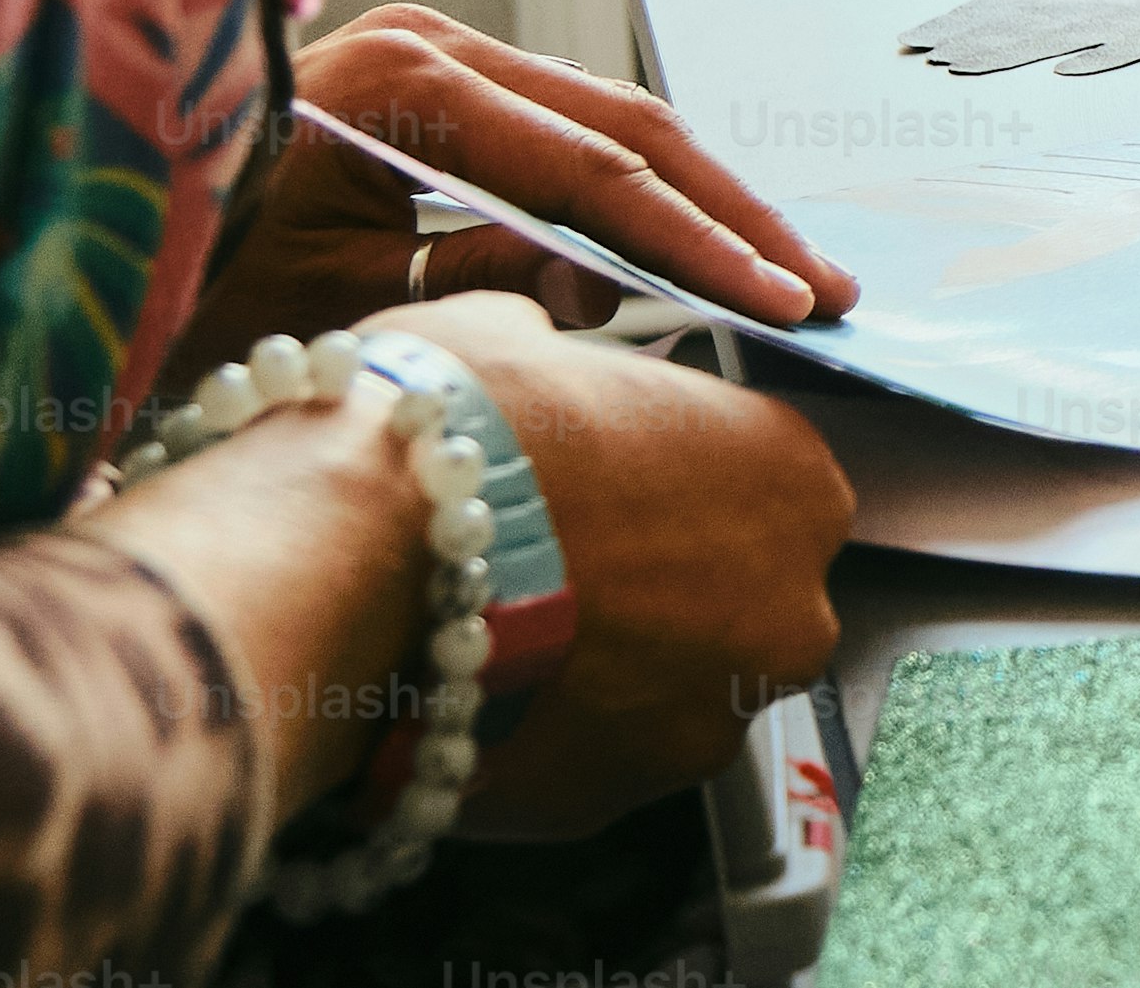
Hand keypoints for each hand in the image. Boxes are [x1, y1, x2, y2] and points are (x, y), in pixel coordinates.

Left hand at [188, 4, 851, 341]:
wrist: (68, 230)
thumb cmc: (173, 292)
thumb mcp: (328, 313)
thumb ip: (476, 290)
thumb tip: (603, 288)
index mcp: (399, 87)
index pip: (592, 170)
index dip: (699, 242)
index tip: (784, 303)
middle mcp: (425, 45)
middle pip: (623, 126)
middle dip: (729, 213)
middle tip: (822, 287)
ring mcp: (427, 52)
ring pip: (602, 122)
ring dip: (693, 200)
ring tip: (780, 271)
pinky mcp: (426, 82)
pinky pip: (555, 132)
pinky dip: (628, 190)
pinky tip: (687, 242)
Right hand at [391, 297, 854, 836]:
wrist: (345, 565)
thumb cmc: (448, 434)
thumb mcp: (521, 336)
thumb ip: (576, 359)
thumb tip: (549, 351)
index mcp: (794, 481)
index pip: (769, 477)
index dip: (688, 472)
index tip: (625, 477)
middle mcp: (783, 615)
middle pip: (740, 595)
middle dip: (665, 579)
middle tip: (560, 550)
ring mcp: (704, 724)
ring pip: (672, 687)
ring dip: (609, 661)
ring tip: (505, 619)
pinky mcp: (615, 804)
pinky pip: (593, 756)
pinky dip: (548, 727)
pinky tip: (476, 679)